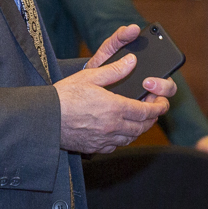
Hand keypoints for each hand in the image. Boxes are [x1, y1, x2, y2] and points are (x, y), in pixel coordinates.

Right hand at [57, 24, 175, 152]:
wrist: (44, 119)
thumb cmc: (64, 96)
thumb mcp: (90, 76)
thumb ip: (115, 70)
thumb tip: (132, 61)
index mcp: (115, 108)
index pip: (145, 111)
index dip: (158, 107)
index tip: (163, 103)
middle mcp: (113, 127)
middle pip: (142, 127)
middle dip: (152, 119)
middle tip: (155, 110)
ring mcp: (103, 140)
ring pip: (130, 138)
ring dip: (139, 129)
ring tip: (140, 120)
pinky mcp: (94, 147)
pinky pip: (116, 146)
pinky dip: (123, 139)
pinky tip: (120, 131)